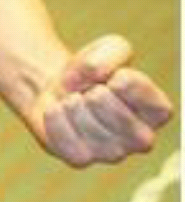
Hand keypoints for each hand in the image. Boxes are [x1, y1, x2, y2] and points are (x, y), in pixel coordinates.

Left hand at [30, 35, 173, 166]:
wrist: (53, 85)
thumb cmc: (90, 71)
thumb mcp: (109, 48)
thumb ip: (112, 53)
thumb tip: (98, 73)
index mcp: (154, 112)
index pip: (153, 104)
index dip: (128, 84)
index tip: (114, 76)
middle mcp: (140, 138)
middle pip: (118, 118)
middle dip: (96, 95)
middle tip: (89, 89)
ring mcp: (111, 153)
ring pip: (90, 129)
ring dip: (73, 104)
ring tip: (72, 98)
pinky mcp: (80, 158)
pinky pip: (67, 142)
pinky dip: (55, 118)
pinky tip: (56, 110)